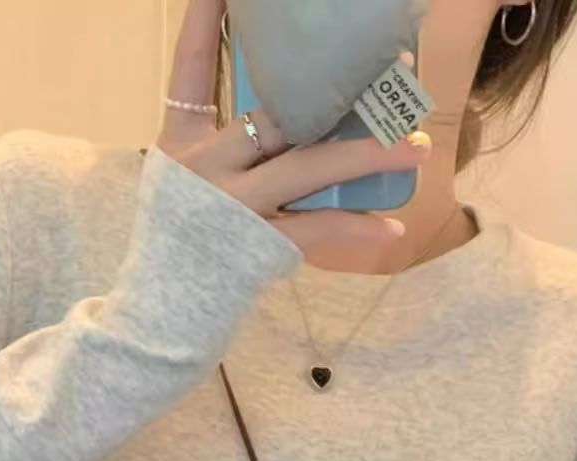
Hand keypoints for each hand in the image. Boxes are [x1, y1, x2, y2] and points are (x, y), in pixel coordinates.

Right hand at [155, 0, 427, 255]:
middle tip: (386, 67)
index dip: (205, 23)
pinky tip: (393, 228)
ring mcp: (235, 205)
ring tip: (414, 147)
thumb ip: (222, 149)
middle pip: (275, 113)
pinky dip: (357, 230)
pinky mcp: (259, 244)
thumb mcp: (181, 186)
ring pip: (310, 165)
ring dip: (367, 155)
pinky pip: (318, 228)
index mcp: (182, 143)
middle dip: (331, 91)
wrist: (162, 315)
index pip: (191, 68)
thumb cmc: (179, 248)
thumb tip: (287, 122)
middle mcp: (208, 165)